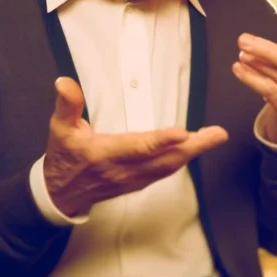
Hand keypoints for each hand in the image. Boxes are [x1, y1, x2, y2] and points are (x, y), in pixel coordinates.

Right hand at [43, 77, 227, 217]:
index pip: (137, 147)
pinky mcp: (138, 183)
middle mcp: (123, 169)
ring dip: (193, 152)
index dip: (161, 141)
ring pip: (168, 166)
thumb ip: (67, 105)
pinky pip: (164, 172)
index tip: (183, 133)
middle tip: (217, 134)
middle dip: (194, 147)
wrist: (60, 194)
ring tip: (213, 137)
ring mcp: (132, 179)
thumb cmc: (63, 158)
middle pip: (163, 159)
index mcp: (104, 154)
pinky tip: (194, 149)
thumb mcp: (59, 129)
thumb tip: (64, 82)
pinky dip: (182, 159)